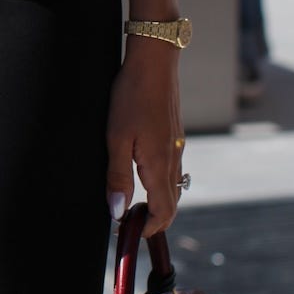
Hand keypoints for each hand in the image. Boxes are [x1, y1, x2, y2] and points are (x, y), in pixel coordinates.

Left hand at [105, 36, 184, 237]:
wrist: (154, 62)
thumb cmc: (131, 97)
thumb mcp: (116, 138)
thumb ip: (117, 177)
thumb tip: (117, 211)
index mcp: (160, 165)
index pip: (162, 212)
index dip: (147, 228)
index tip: (128, 232)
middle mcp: (174, 159)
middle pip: (171, 204)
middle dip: (153, 220)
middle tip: (128, 223)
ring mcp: (177, 147)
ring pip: (173, 188)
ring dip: (157, 203)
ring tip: (133, 203)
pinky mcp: (174, 136)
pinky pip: (172, 171)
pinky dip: (160, 185)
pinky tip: (143, 176)